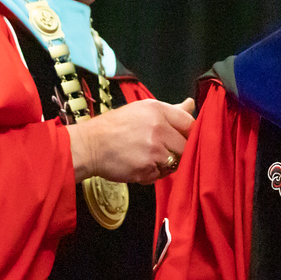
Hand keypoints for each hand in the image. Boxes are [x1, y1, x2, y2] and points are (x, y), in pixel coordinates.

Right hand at [67, 97, 194, 183]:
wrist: (89, 146)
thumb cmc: (115, 127)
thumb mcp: (142, 110)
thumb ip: (170, 110)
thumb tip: (191, 104)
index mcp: (157, 110)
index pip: (189, 123)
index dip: (188, 132)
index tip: (181, 137)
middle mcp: (158, 129)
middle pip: (186, 145)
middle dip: (177, 150)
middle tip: (162, 150)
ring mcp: (153, 151)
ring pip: (175, 162)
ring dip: (165, 163)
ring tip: (147, 157)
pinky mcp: (146, 169)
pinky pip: (160, 175)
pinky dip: (152, 173)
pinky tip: (139, 165)